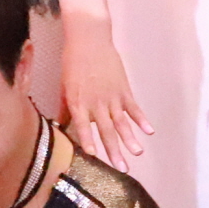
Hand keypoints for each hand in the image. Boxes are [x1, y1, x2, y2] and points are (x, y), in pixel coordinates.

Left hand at [59, 16, 151, 165]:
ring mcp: (111, 96)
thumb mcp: (64, 86)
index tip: (94, 156)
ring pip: (122, 122)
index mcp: (78, 103)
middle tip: (122, 168)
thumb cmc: (73, 62)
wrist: (89, 38)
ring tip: (137, 154)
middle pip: (107, 130)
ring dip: (130, 139)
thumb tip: (59, 126)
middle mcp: (95, 102)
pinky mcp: (123, 89)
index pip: (84, 127)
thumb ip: (64, 108)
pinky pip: (133, 107)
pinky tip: (149, 131)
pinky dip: (141, 119)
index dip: (90, 141)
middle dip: (114, 151)